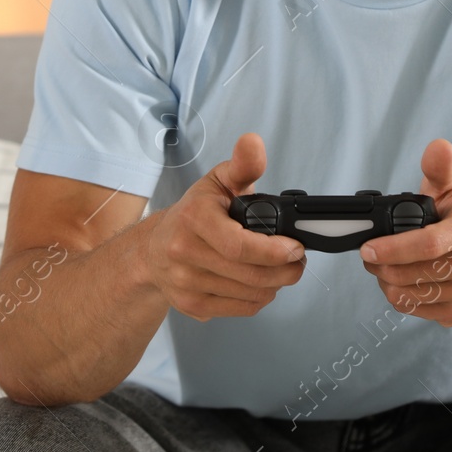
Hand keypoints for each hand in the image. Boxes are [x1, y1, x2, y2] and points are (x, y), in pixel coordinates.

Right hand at [143, 132, 304, 321]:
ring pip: (250, 294)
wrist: (153, 249)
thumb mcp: (218, 181)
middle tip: (298, 260)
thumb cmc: (193, 213)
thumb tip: (253, 142)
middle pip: (250, 274)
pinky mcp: (191, 306)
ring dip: (276, 284)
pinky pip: (241, 309)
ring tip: (281, 269)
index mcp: (193, 218)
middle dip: (286, 270)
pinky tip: (260, 283)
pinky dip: (259, 298)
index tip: (296, 247)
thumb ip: (242, 164)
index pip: (239, 246)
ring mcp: (185, 283)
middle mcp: (184, 253)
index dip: (274, 251)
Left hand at [359, 138, 451, 325]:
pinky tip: (399, 281)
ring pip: (410, 295)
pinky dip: (400, 298)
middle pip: (412, 273)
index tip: (367, 247)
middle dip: (380, 264)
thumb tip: (438, 147)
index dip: (393, 248)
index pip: (429, 244)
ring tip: (382, 266)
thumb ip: (441, 168)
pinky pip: (416, 310)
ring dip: (385, 281)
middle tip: (368, 254)